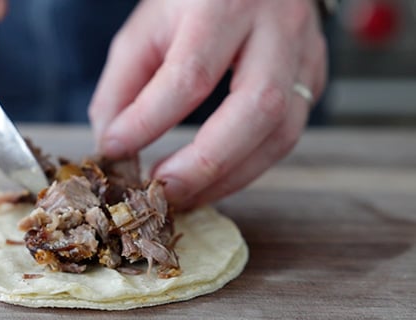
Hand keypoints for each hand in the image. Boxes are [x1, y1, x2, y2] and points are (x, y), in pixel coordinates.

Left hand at [89, 0, 326, 209]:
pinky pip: (288, 134)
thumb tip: (113, 144)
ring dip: (232, 177)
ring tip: (188, 194)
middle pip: (257, 109)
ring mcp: (304, 53)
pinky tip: (216, 176)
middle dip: (206, 164)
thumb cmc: (193, 2)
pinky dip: (249, 165)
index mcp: (222, 5)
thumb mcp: (145, 28)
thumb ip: (122, 85)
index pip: (190, 76)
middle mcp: (275, 26)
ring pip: (283, 132)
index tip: (115, 150)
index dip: (149, 122)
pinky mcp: (313, 77)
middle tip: (166, 192)